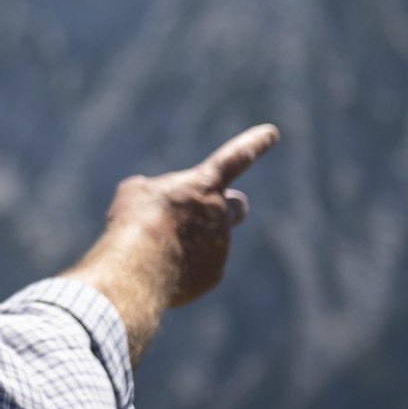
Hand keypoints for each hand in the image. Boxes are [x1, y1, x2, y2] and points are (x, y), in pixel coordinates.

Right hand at [63, 124, 279, 357]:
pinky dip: (184, 267)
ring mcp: (220, 246)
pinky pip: (200, 267)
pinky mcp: (213, 275)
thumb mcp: (134, 193)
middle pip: (237, 206)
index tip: (272, 133)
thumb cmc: (134, 223)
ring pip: (209, 241)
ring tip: (157, 249)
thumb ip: (154, 192)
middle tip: (204, 214)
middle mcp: (220, 214)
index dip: (253, 144)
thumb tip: (156, 205)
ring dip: (189, 242)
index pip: (235, 158)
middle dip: (225, 208)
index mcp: (204, 185)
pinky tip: (161, 269)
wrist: (138, 269)